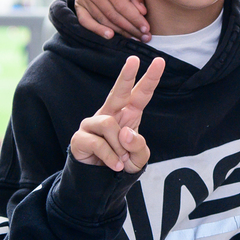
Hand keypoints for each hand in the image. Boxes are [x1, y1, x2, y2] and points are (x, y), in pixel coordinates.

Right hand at [71, 56, 163, 172]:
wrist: (99, 180)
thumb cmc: (121, 162)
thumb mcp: (138, 158)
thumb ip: (138, 146)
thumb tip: (126, 132)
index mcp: (129, 114)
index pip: (141, 94)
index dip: (150, 78)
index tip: (159, 61)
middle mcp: (111, 113)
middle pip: (119, 91)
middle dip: (127, 75)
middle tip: (134, 59)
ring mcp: (93, 123)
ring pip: (109, 125)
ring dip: (119, 147)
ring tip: (121, 160)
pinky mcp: (80, 136)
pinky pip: (99, 143)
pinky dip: (110, 158)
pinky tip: (114, 165)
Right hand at [76, 0, 149, 41]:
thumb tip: (142, 12)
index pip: (122, 5)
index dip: (135, 18)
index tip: (146, 28)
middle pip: (113, 15)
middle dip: (130, 28)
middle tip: (144, 37)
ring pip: (103, 20)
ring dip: (120, 32)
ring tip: (135, 37)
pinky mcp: (79, 6)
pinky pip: (86, 22)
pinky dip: (97, 30)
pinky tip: (110, 36)